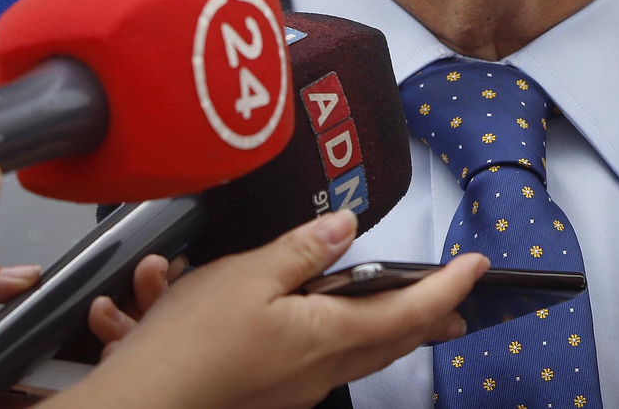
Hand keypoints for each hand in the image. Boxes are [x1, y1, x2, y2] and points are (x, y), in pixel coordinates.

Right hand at [54, 209, 485, 408]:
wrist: (144, 404)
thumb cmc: (191, 347)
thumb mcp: (248, 276)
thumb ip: (302, 250)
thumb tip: (344, 227)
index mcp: (327, 336)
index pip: (407, 309)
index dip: (446, 286)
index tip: (474, 268)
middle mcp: (321, 369)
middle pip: (392, 341)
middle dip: (429, 318)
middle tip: (457, 304)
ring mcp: (297, 387)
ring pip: (361, 356)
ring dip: (392, 332)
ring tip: (413, 319)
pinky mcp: (271, 393)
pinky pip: (326, 365)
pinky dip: (345, 343)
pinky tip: (333, 331)